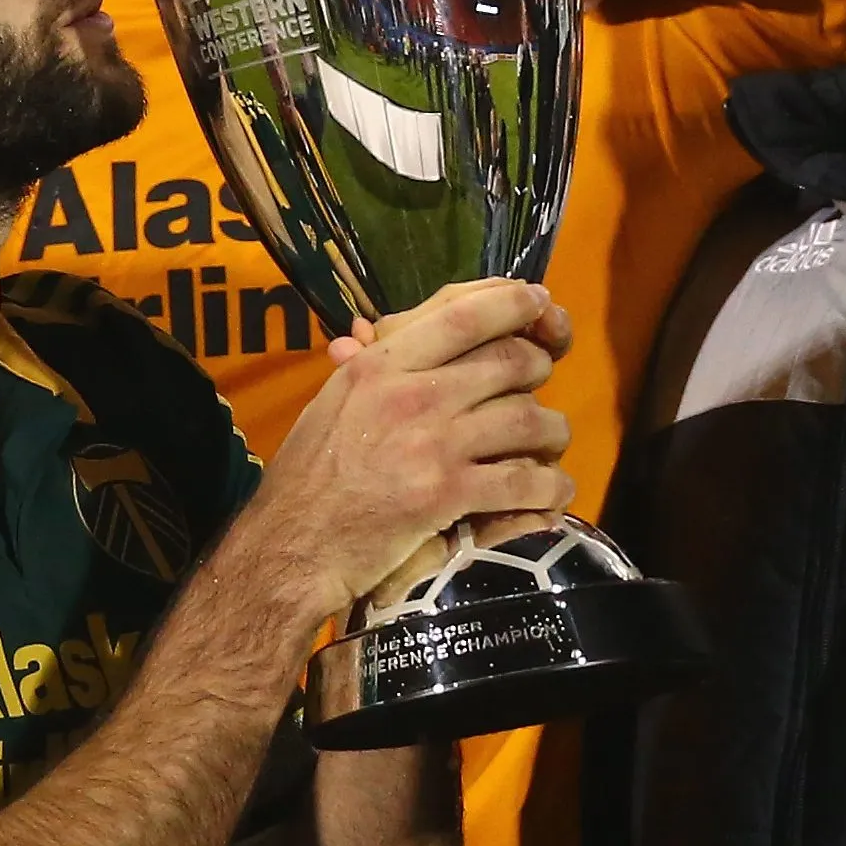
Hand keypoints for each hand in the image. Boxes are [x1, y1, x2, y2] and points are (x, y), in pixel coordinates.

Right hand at [254, 279, 575, 614]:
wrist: (293, 545)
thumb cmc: (307, 476)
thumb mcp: (330, 403)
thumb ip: (367, 368)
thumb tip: (367, 333)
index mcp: (379, 365)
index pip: (461, 314)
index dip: (511, 302)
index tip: (535, 300)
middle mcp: (411, 393)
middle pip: (509, 362)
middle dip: (538, 369)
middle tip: (538, 384)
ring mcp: (434, 443)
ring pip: (529, 419)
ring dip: (552, 431)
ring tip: (550, 441)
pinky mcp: (448, 494)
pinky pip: (525, 481)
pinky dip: (550, 487)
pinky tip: (551, 492)